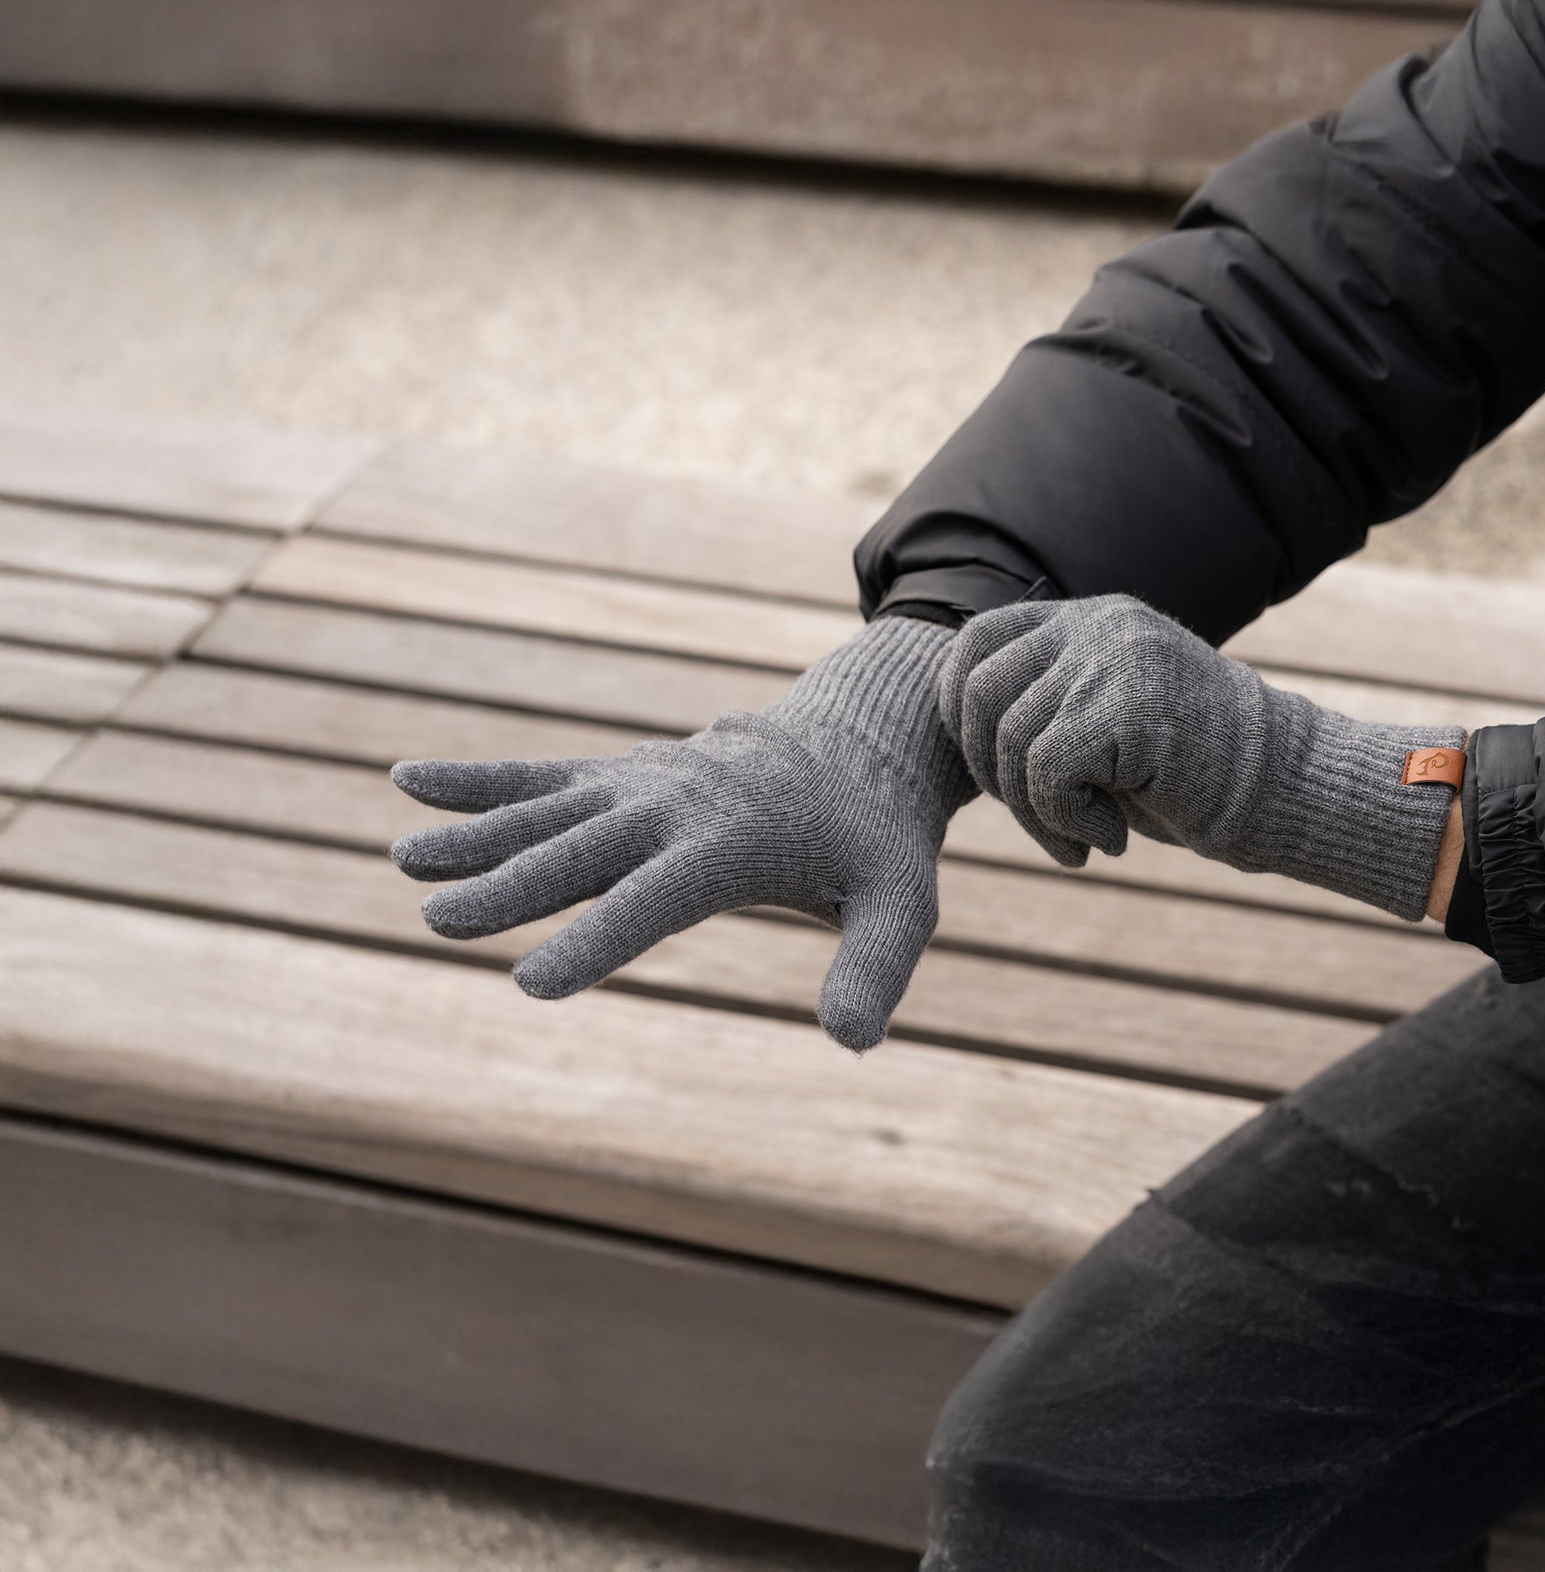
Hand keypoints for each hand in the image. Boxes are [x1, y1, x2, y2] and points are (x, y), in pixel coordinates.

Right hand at [391, 617, 973, 1050]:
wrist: (862, 740)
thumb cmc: (878, 837)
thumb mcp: (904, 903)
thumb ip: (875, 967)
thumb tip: (853, 1041)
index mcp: (734, 842)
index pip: (654, 899)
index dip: (595, 941)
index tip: (532, 982)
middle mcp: (676, 804)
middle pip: (581, 850)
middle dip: (512, 888)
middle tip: (441, 919)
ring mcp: (644, 782)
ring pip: (548, 809)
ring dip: (478, 834)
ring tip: (405, 858)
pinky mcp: (626, 773)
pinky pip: (545, 776)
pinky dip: (482, 782)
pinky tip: (410, 781)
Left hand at [939, 594, 1464, 921]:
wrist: (1286, 791)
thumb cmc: (1187, 774)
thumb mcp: (1102, 722)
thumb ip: (1041, 706)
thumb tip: (955, 726)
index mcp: (1086, 620)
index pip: (977, 642)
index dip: (958, 710)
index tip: (989, 768)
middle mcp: (1096, 625)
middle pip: (981, 692)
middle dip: (990, 772)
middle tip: (1040, 819)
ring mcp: (1114, 659)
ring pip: (1013, 741)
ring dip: (1034, 813)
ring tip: (1082, 840)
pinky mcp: (1130, 705)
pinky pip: (1047, 771)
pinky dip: (1063, 821)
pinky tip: (1108, 841)